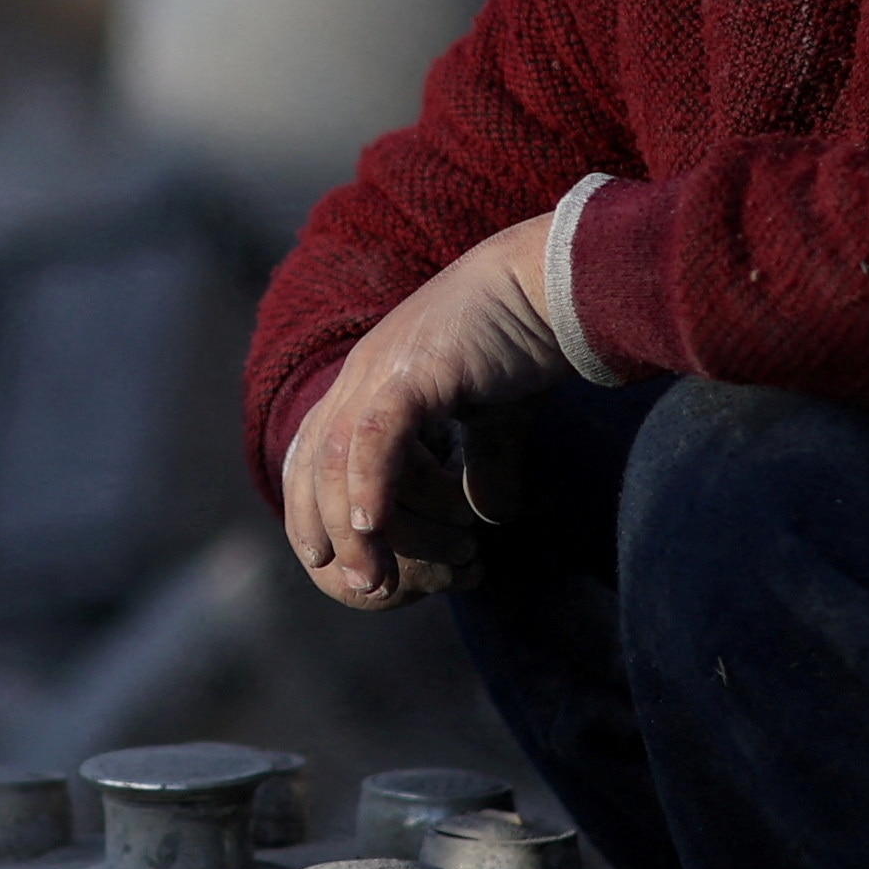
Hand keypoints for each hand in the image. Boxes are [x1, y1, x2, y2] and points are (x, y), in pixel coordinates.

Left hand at [281, 218, 572, 609]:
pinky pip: (375, 439)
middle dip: (323, 530)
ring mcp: (381, 371)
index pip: (316, 454)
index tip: (341, 561)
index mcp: (373, 382)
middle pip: (311, 464)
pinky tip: (374, 529)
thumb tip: (491, 516)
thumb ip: (485, 463)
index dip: (317, 509)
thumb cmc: (529, 340)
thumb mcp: (499, 416)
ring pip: (337, 462)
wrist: (557, 283)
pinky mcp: (414, 373)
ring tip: (371, 580)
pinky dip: (368, 487)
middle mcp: (363, 375)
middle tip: (359, 586)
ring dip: (352, 529)